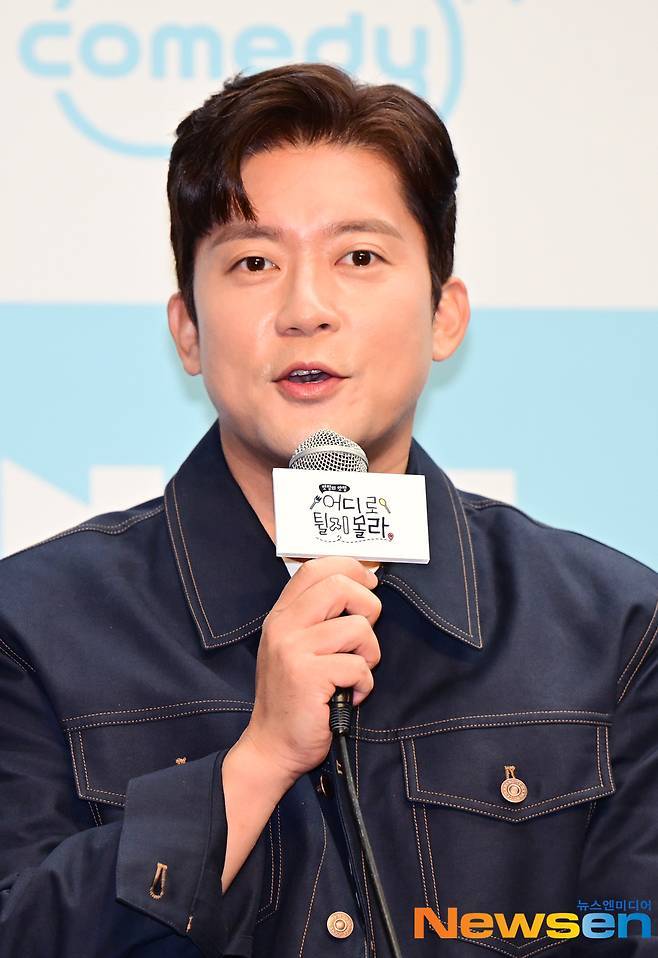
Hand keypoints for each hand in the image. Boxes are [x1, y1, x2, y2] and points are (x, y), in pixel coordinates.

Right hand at [240, 556, 381, 788]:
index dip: (349, 568)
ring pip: (358, 628)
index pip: (315, 568)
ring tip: (352, 675)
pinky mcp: (308, 676)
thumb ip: (319, 617)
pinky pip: (359, 666)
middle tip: (364, 637)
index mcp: (281, 615)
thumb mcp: (297, 648)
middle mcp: (283, 626)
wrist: (273, 747)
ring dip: (369, 655)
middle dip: (368, 608)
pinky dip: (363, 684)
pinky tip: (347, 696)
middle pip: (339, 586)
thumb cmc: (295, 698)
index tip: (369, 584)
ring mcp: (293, 650)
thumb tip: (364, 586)